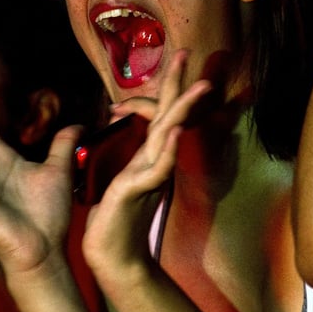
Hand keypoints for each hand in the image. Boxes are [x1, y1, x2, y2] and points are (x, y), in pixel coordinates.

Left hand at [82, 49, 212, 281]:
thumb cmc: (114, 222)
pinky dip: (169, 150)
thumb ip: (128, 162)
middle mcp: (153, 162)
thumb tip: (122, 142)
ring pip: (171, 136)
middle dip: (179, 86)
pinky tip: (176, 132)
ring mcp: (150, 177)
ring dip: (184, 111)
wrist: (112, 258)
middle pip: (170, 116)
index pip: (161, 115)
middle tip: (187, 54)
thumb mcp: (119, 182)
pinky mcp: (141, 193)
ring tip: (200, 87)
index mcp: (147, 157)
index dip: (168, 88)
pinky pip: (158, 169)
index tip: (177, 59)